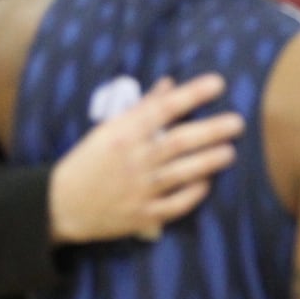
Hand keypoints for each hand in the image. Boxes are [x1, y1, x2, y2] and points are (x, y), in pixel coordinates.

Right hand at [48, 74, 245, 242]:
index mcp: (122, 134)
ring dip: (208, 161)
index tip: (218, 83)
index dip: (192, 95)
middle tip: (238, 122)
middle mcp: (133, 160)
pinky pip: (175, 204)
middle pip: (178, 141)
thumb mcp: (108, 129)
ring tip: (230, 151)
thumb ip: (142, 108)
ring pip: (181, 173)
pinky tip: (207, 183)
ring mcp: (138, 189)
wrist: (60, 205)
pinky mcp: (142, 215)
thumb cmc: (88, 162)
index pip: (163, 109)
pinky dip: (193, 194)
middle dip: (211, 130)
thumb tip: (170, 84)